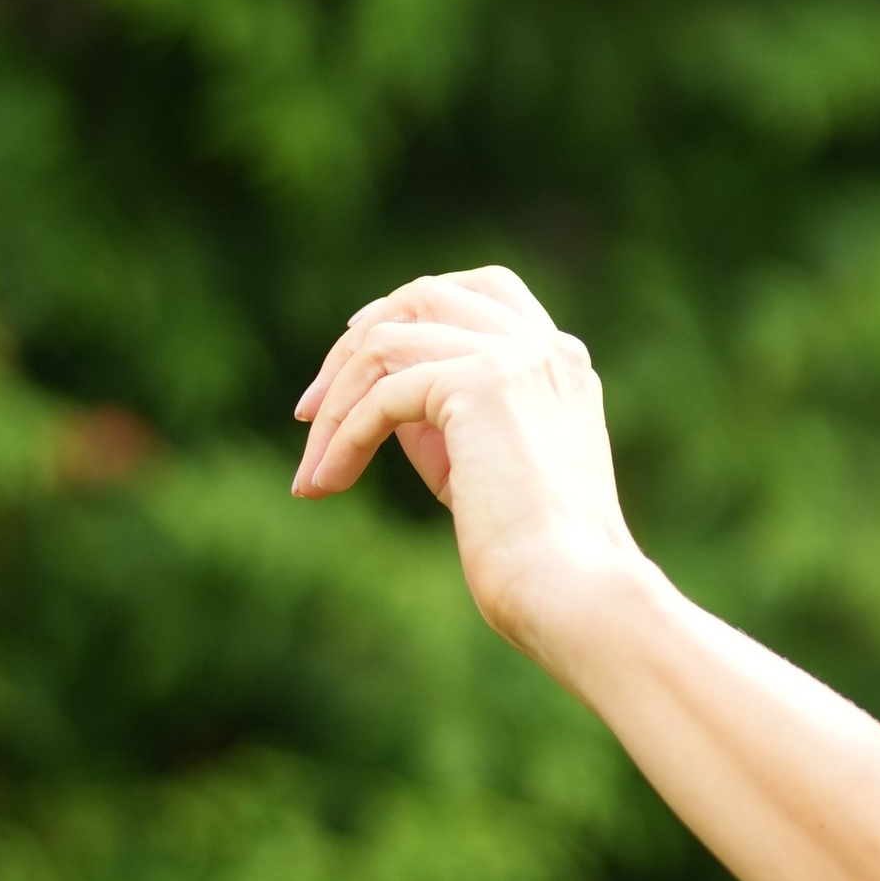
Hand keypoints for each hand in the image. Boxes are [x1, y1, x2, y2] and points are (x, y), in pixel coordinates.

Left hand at [292, 264, 641, 659]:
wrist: (570, 589)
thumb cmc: (531, 553)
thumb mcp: (479, 468)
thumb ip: (440, 421)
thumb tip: (373, 396)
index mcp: (561, 364)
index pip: (486, 291)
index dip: (410, 308)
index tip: (356, 352)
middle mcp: (546, 348)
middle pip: (428, 294)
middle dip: (356, 342)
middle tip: (309, 411)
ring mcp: (517, 358)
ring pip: (389, 339)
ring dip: (335, 402)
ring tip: (312, 470)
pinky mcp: (482, 383)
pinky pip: (383, 394)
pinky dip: (344, 436)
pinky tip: (327, 482)